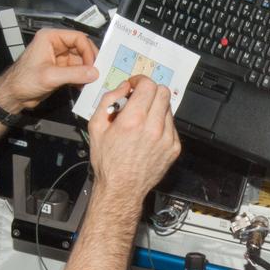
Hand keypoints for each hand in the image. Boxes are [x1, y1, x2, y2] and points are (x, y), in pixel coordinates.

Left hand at [0, 28, 98, 112]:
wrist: (13, 96)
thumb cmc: (23, 81)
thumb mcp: (50, 76)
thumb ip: (74, 74)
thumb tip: (94, 72)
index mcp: (50, 38)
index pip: (78, 38)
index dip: (88, 51)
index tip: (93, 65)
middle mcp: (55, 45)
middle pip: (81, 48)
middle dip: (90, 61)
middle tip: (97, 73)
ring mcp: (58, 58)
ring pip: (80, 61)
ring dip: (87, 72)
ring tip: (92, 82)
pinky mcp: (60, 70)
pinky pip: (76, 71)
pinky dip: (82, 78)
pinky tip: (84, 86)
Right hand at [87, 76, 180, 202]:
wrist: (121, 188)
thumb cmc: (108, 162)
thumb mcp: (96, 127)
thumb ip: (108, 100)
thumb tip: (123, 87)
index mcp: (133, 120)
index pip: (148, 85)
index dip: (140, 81)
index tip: (135, 86)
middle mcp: (153, 128)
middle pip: (163, 92)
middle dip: (150, 91)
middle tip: (140, 98)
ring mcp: (167, 138)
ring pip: (169, 107)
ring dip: (156, 107)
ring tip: (143, 119)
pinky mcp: (174, 148)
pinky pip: (172, 125)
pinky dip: (162, 123)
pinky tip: (149, 133)